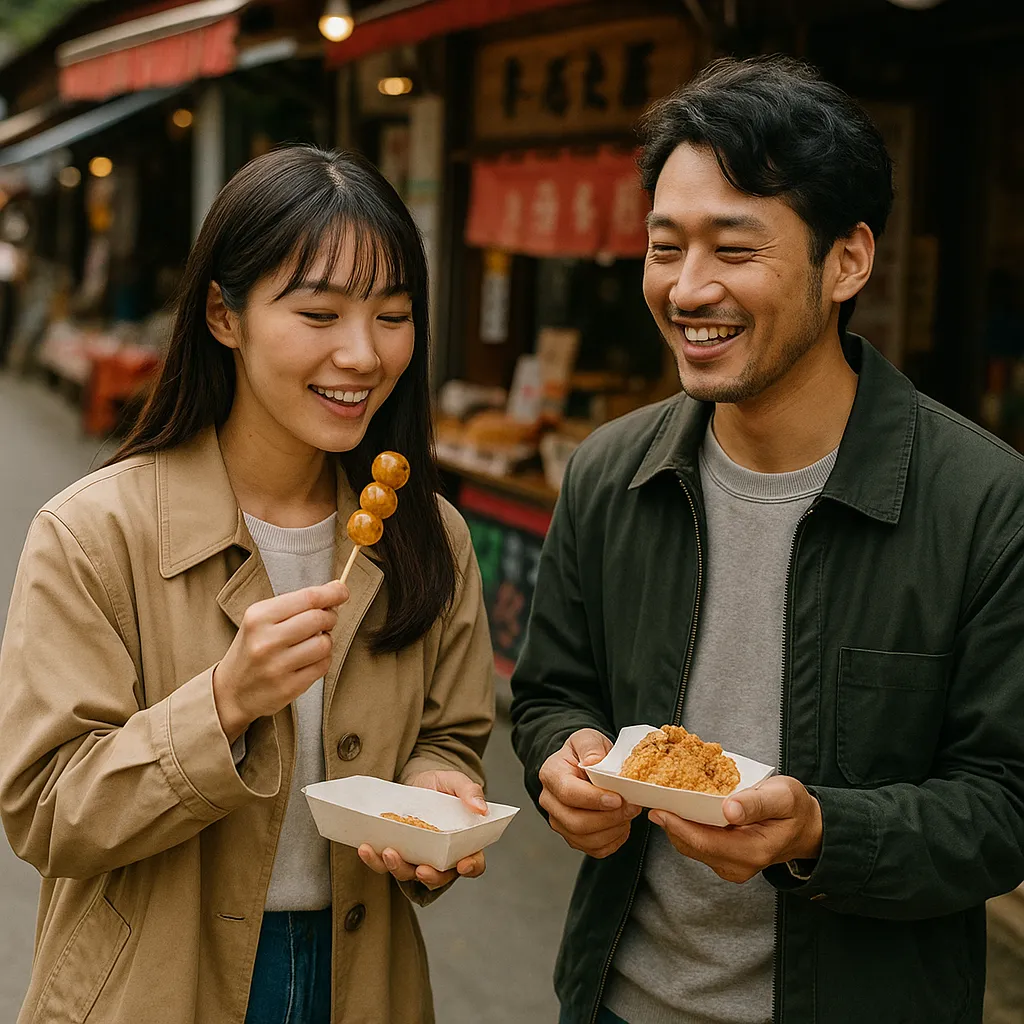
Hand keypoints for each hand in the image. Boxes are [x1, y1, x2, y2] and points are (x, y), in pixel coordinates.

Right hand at [212, 581, 348, 742]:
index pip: (307, 598)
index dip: (332, 593)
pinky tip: (309, 659)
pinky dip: (323, 660)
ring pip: (324, 644)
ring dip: (326, 640)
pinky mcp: (288, 687)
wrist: (231, 691)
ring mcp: (277, 666)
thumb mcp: (261, 620)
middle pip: (319, 619)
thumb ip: (295, 604)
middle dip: (330, 617)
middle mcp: (266, 641)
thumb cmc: (251, 649)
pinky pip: (323, 666)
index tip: (342, 591)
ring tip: (313, 642)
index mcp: (258, 617)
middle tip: (325, 620)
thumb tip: (335, 589)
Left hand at [358, 771, 487, 889]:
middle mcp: (440, 856)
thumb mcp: (455, 781)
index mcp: (462, 842)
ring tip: (388, 852)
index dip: (471, 866)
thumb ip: (469, 791)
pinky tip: (366, 848)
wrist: (414, 779)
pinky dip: (375, 860)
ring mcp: (416, 857)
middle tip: (420, 868)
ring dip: (398, 868)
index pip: (474, 862)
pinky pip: (384, 864)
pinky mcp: (396, 852)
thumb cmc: (440, 784)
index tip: (463, 864)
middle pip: (440, 876)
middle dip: (430, 876)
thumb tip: (481, 809)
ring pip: (409, 874)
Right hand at [538, 729, 642, 858]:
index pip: (568, 793)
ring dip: (613, 830)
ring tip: (628, 813)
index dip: (594, 799)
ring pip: (586, 839)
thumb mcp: (588, 738)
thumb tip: (593, 762)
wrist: (583, 765)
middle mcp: (550, 802)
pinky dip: (613, 841)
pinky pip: (594, 849)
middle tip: (631, 807)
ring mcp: (560, 822)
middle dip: (609, 818)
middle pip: (576, 822)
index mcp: (551, 775)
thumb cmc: (585, 752)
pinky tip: (622, 824)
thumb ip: (591, 747)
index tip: (617, 798)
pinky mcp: (573, 837)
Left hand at [649, 775, 822, 882]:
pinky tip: (677, 808)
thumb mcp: (783, 797)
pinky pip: (698, 844)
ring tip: (660, 799)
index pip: (705, 842)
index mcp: (752, 851)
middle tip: (651, 798)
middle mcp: (738, 865)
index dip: (679, 826)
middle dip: (671, 823)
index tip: (659, 809)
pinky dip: (685, 827)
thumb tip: (729, 809)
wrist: (806, 827)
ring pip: (691, 846)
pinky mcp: (724, 859)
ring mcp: (730, 865)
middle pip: (693, 845)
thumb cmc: (795, 808)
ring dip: (675, 825)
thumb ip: (756, 803)